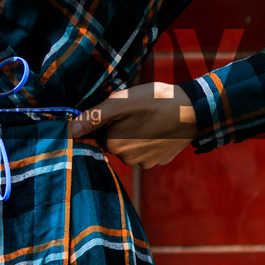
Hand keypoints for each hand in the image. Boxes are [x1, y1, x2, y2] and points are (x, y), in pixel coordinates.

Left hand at [73, 81, 197, 167]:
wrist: (194, 110)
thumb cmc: (155, 102)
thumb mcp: (120, 103)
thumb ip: (94, 117)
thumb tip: (70, 131)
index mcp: (114, 146)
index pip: (99, 134)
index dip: (106, 122)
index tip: (119, 112)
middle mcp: (128, 160)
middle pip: (114, 141)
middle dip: (120, 128)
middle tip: (136, 112)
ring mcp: (146, 163)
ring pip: (131, 146)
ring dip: (135, 134)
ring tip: (149, 119)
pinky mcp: (160, 161)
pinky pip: (147, 150)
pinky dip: (150, 140)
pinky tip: (158, 128)